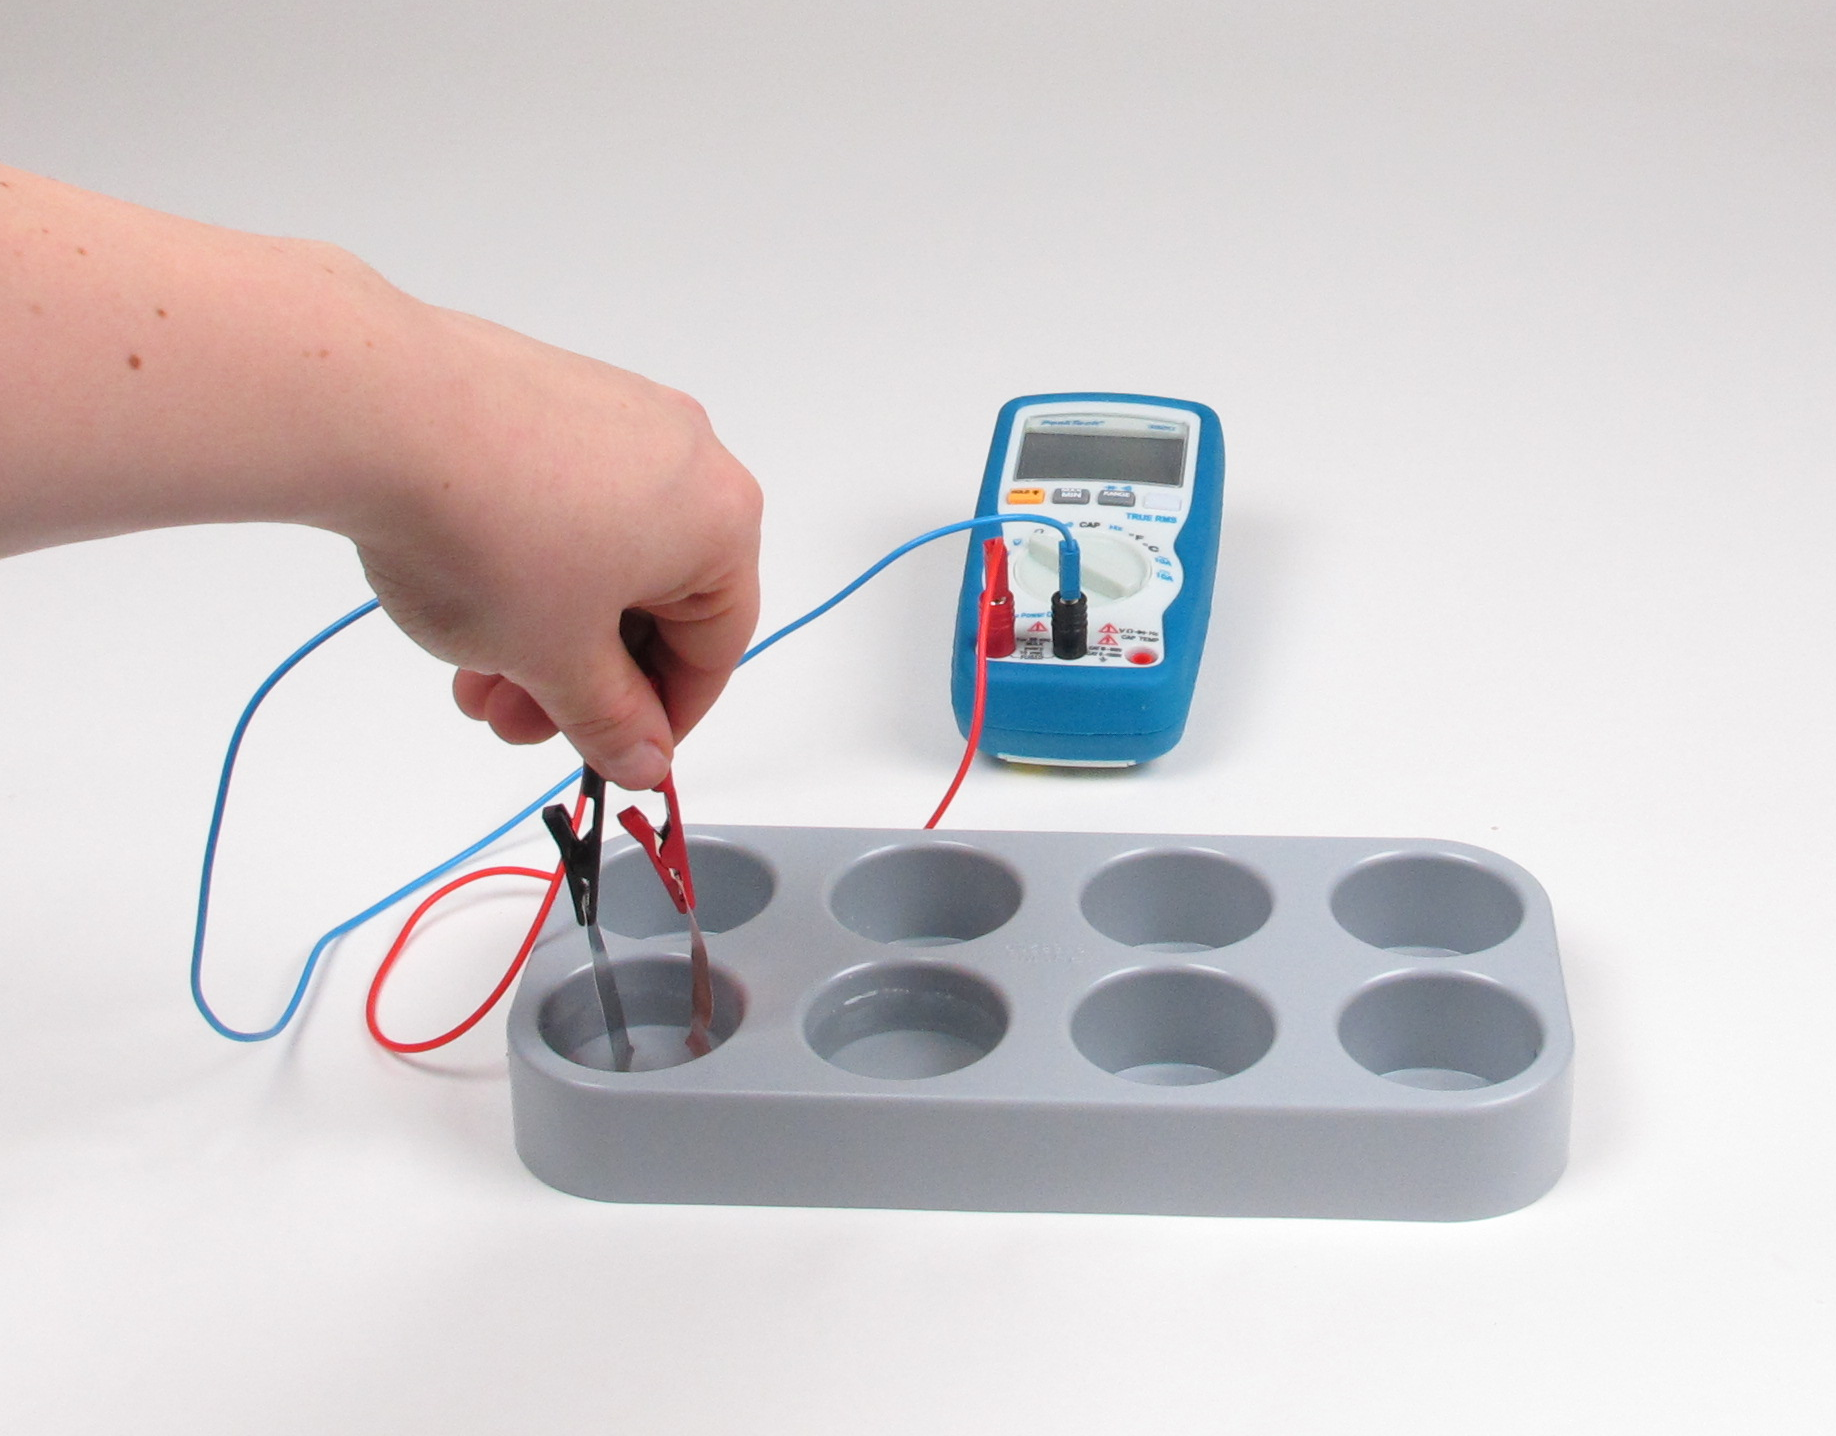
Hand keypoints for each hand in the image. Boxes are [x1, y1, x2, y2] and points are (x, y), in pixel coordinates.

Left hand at [354, 308, 761, 789]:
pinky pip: (562, 500)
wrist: (377, 411)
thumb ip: (611, 722)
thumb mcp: (557, 661)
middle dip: (584, 678)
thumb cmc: (488, 528)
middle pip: (657, 601)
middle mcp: (686, 455)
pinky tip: (465, 596)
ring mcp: (616, 413)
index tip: (614, 755)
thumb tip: (642, 756)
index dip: (662, 719)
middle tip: (520, 721)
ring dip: (546, 631)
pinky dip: (526, 563)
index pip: (715, 649)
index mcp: (722, 520)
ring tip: (475, 672)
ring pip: (603, 555)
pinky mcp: (550, 392)